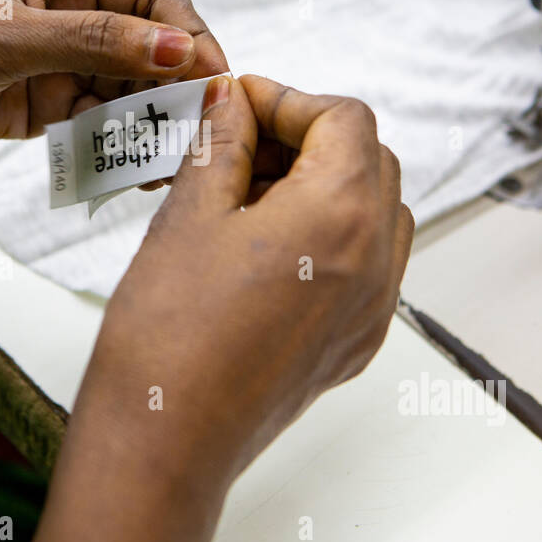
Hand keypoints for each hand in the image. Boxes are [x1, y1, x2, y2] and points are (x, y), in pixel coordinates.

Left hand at [0, 0, 226, 170]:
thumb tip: (182, 51)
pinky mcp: (39, 99)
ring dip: (152, 119)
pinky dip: (119, 141)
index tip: (216, 80)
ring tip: (178, 159)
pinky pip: (96, 120)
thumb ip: (96, 44)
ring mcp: (54, 52)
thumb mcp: (8, 35)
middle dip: (176, 85)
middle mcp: (66, 0)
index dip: (187, 36)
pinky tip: (140, 166)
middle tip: (205, 132)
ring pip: (127, 86)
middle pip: (147, 43)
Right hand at [24, 75, 412, 541]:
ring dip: (325, 185)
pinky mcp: (354, 345)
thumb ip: (221, 143)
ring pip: (376, 213)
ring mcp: (372, 310)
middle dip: (308, 138)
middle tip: (239, 142)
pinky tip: (265, 248)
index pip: (343, 118)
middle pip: (369, 160)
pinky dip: (330, 237)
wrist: (165, 442)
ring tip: (249, 196)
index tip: (238, 105)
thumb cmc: (169, 335)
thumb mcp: (190, 213)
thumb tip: (232, 101)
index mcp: (342, 215)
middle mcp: (376, 262)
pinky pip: (367, 267)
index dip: (287, 99)